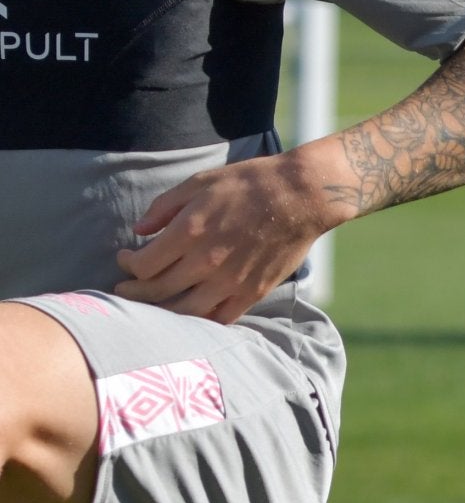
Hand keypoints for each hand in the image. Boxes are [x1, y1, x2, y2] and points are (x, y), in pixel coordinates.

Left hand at [115, 150, 333, 323]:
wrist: (301, 196)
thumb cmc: (249, 183)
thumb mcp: (200, 182)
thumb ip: (165, 207)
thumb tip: (139, 230)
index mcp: (190, 230)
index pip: (143, 264)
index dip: (127, 263)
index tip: (125, 256)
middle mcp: (207, 260)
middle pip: (157, 291)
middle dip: (133, 292)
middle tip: (125, 289)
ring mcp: (231, 280)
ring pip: (184, 311)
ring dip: (161, 311)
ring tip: (151, 306)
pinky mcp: (253, 292)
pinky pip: (219, 318)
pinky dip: (200, 320)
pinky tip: (191, 311)